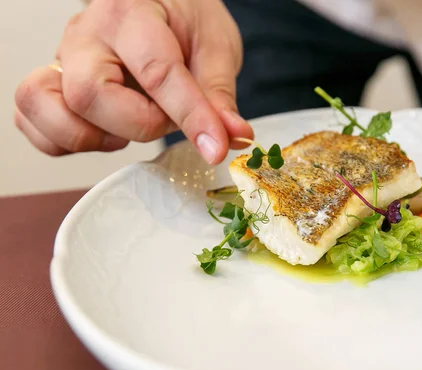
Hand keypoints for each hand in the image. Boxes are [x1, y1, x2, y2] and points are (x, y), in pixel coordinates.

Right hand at [14, 0, 252, 163]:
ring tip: (129, 122)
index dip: (190, 117)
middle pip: (88, 95)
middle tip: (164, 116)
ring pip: (45, 107)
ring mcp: (62, 58)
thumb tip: (232, 138)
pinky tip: (104, 130)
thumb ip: (219, 96)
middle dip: (138, 123)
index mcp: (132, 13)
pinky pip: (33, 122)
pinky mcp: (51, 83)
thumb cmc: (185, 21)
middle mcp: (87, 34)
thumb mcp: (215, 49)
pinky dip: (64, 139)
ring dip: (93, 134)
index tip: (215, 147)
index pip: (157, 72)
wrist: (161, 5)